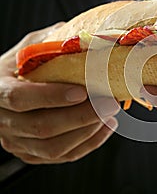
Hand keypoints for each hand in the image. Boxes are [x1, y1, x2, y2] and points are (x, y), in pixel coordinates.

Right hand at [0, 25, 119, 163]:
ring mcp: (15, 141)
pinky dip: (87, 144)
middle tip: (109, 102)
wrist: (1, 90)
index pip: (20, 98)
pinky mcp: (30, 153)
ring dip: (87, 132)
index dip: (51, 96)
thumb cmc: (16, 68)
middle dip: (81, 117)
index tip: (81, 91)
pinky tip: (104, 128)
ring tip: (109, 114)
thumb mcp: (27, 49)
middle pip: (42, 127)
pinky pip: (61, 156)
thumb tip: (85, 37)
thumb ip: (50, 43)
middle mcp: (3, 121)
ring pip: (53, 148)